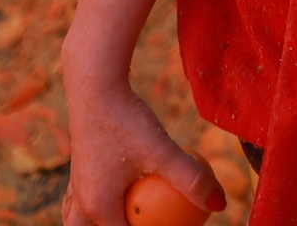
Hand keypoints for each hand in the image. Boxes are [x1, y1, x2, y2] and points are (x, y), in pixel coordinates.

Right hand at [61, 70, 222, 224]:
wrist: (95, 84)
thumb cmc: (127, 119)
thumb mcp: (163, 151)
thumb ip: (191, 179)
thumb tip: (220, 204)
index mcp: (99, 206)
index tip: (170, 224)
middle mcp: (82, 199)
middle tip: (137, 222)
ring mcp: (77, 181)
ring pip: (77, 214)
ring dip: (93, 221)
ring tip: (116, 216)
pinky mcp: (80, 161)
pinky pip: (82, 191)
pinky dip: (96, 198)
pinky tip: (113, 187)